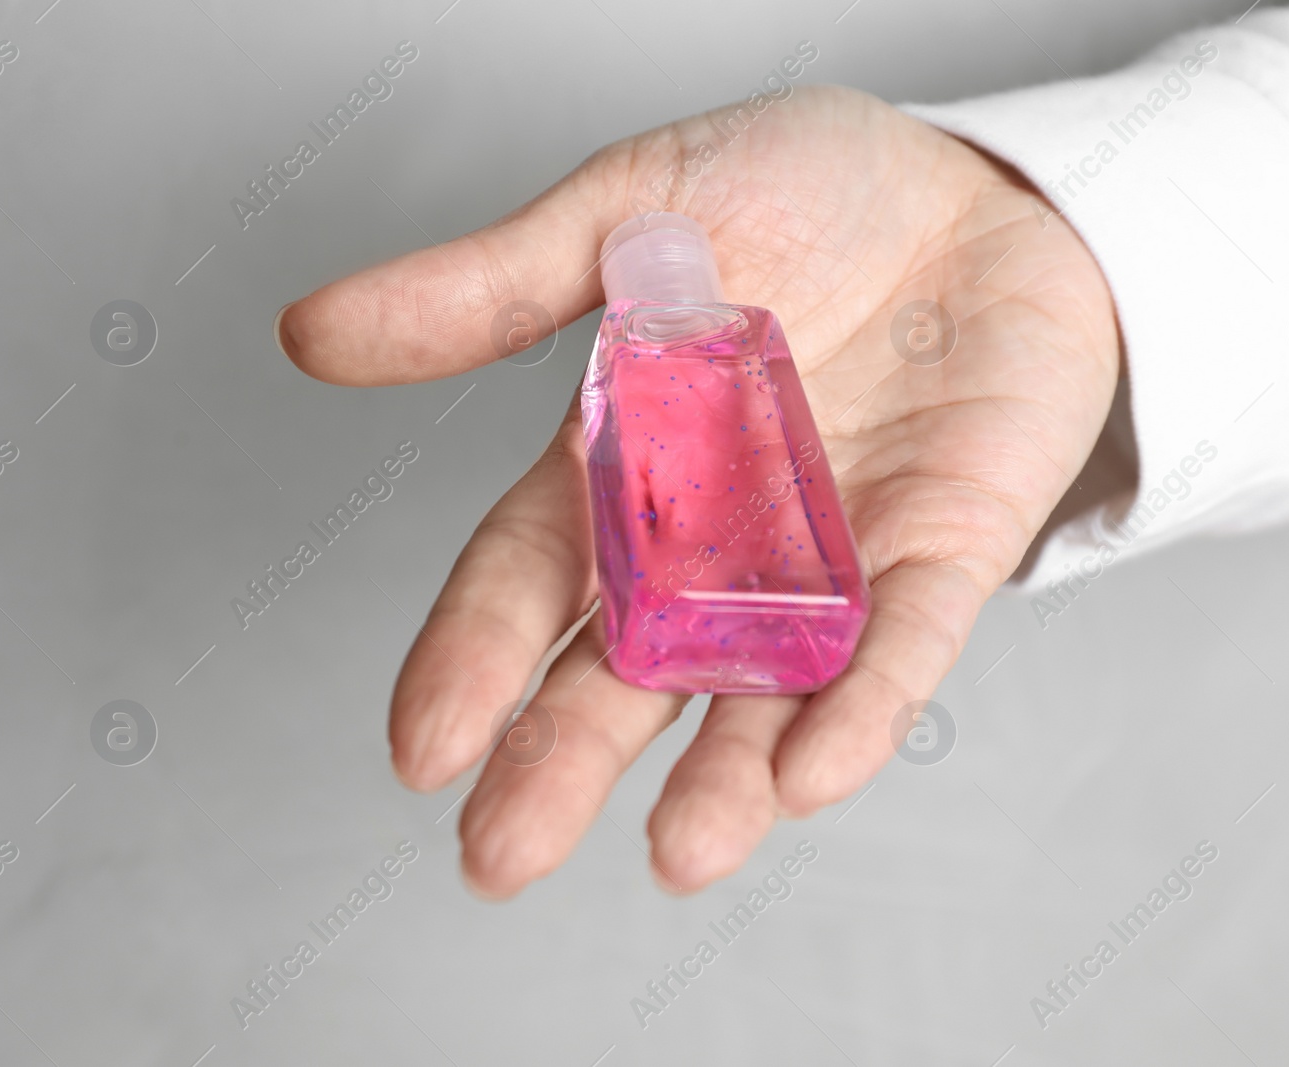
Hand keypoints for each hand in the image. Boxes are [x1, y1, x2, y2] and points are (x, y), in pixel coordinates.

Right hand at [276, 85, 1118, 896]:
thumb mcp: (633, 212)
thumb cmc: (809, 189)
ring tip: (681, 854)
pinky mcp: (942, 553)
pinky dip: (861, 709)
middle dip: (565, 763)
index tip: (422, 750)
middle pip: (626, 671)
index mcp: (626, 464)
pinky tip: (813, 775)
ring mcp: (828, 560)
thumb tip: (310, 331)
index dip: (473, 660)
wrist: (978, 184)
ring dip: (725, 780)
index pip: (530, 578)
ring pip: (764, 695)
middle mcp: (715, 541)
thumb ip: (491, 286)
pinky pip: (900, 648)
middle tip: (502, 858)